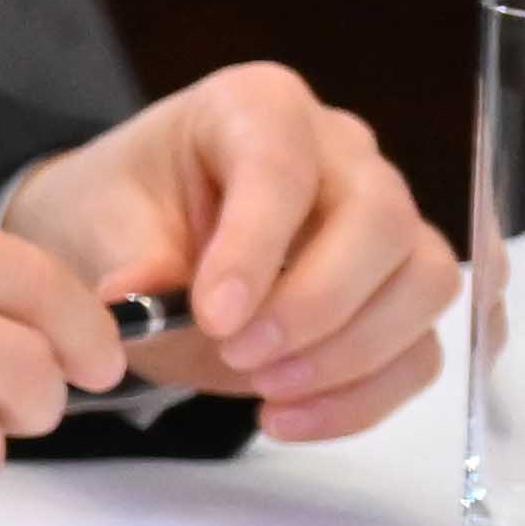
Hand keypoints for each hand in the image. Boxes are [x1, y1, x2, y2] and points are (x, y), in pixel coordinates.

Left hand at [4, 62, 450, 441]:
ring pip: (426, 282)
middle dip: (317, 304)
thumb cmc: (119, 212)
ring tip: (264, 391)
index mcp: (257, 108)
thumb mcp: (97, 223)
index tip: (213, 316)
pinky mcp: (398, 292)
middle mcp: (341, 152)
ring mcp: (386, 219)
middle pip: (383, 222)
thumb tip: (139, 295)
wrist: (127, 241)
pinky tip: (291, 417)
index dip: (256, 247)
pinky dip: (367, 395)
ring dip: (353, 354)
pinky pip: (422, 347)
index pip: (283, 167)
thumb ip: (127, 255)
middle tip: (240, 355)